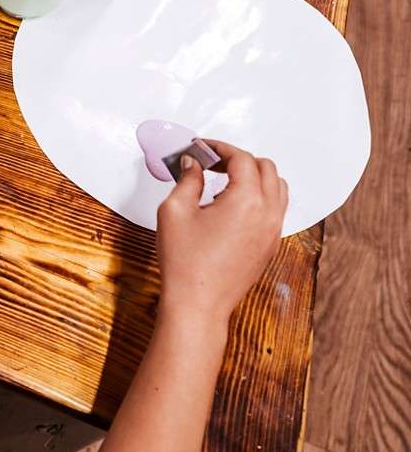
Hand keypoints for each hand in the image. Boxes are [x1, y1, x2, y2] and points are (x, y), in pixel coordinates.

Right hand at [155, 140, 287, 325]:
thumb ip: (188, 180)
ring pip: (277, 187)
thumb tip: (193, 165)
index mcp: (247, 201)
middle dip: (238, 159)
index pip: (241, 158)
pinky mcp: (270, 245)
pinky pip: (275, 209)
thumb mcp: (175, 211)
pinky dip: (259, 196)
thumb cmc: (185, 262)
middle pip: (265, 168)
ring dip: (254, 176)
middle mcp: (268, 214)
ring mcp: (273, 231)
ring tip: (224, 180)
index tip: (201, 148)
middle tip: (211, 162)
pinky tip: (232, 204)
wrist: (198, 304)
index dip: (219, 147)